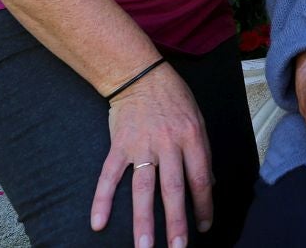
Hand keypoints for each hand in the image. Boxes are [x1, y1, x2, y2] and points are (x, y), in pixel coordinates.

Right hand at [90, 63, 213, 247]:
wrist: (139, 74)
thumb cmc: (173, 97)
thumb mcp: (197, 119)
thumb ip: (201, 152)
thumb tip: (207, 183)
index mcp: (192, 138)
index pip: (200, 180)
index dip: (203, 206)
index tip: (203, 227)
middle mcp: (168, 144)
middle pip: (174, 190)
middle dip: (177, 222)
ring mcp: (142, 146)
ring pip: (143, 189)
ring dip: (144, 221)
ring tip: (143, 247)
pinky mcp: (119, 146)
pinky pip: (110, 177)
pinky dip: (103, 200)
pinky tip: (98, 222)